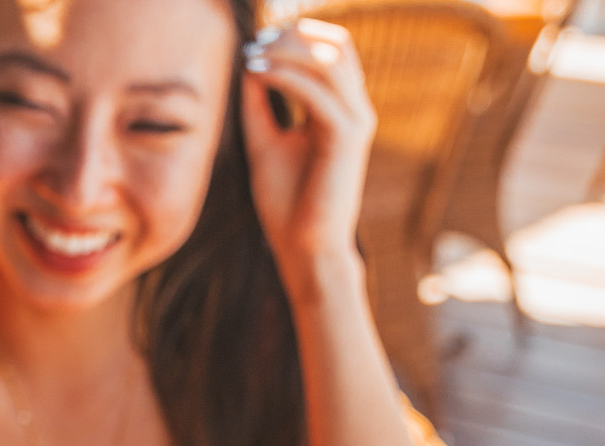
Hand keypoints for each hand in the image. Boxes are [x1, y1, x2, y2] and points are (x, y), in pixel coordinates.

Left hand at [239, 20, 375, 290]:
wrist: (305, 250)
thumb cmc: (286, 205)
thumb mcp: (264, 143)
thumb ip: (259, 104)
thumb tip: (248, 63)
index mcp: (340, 111)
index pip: (330, 51)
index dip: (297, 35)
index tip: (256, 42)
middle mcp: (355, 111)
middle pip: (336, 45)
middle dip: (294, 35)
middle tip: (255, 43)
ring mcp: (356, 122)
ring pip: (330, 60)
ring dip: (288, 50)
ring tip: (253, 56)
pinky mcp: (348, 138)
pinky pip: (318, 92)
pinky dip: (286, 77)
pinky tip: (259, 74)